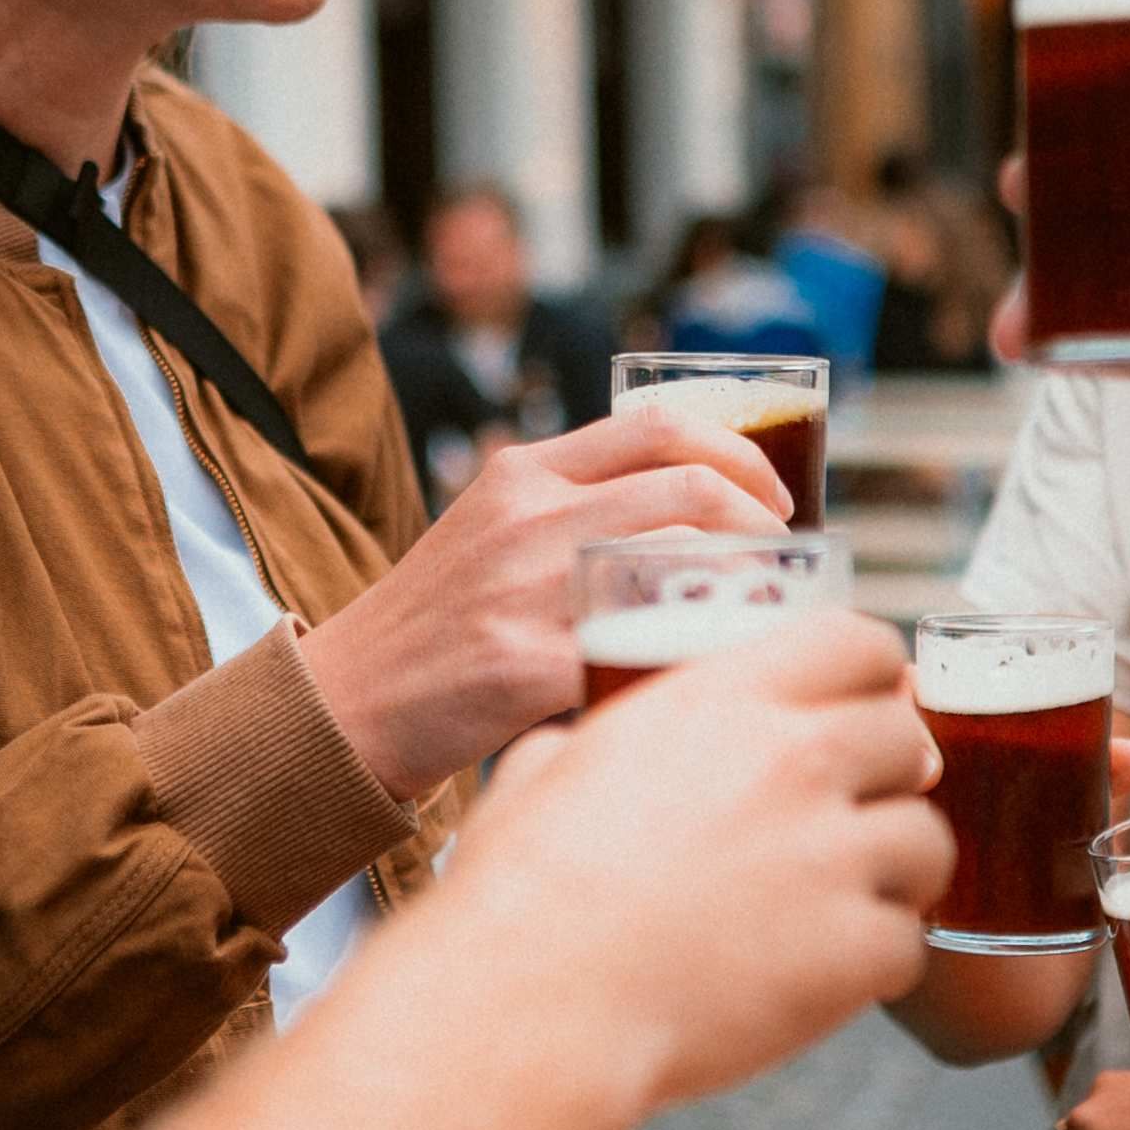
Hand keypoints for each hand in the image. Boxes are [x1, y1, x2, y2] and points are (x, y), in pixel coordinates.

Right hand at [301, 404, 791, 790]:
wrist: (346, 703)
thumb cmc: (436, 627)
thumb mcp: (493, 533)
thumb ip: (577, 510)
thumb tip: (704, 518)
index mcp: (521, 472)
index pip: (659, 426)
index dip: (738, 453)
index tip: (773, 497)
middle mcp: (526, 516)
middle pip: (687, 487)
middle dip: (760, 522)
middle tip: (783, 560)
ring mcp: (525, 588)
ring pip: (679, 567)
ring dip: (741, 593)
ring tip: (759, 618)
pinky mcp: (523, 665)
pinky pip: (642, 653)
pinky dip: (692, 663)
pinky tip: (710, 679)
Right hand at [416, 613, 948, 1114]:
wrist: (536, 1005)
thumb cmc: (520, 896)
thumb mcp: (542, 775)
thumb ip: (585, 743)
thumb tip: (567, 750)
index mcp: (723, 701)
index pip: (859, 644)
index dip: (872, 678)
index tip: (860, 709)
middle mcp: (794, 762)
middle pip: (908, 736)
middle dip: (888, 776)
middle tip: (850, 818)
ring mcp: (833, 857)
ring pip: (929, 841)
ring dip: (894, 872)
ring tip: (840, 905)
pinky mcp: (854, 950)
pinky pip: (909, 944)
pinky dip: (874, 965)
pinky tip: (820, 976)